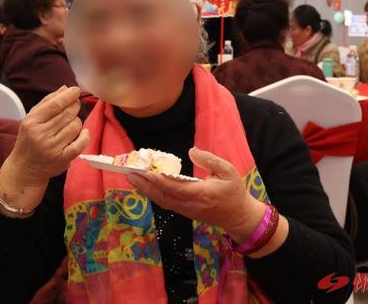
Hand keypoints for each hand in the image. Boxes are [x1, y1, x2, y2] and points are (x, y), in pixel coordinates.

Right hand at [0, 86, 89, 214]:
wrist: (24, 168)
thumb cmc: (29, 140)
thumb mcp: (32, 119)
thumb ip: (48, 102)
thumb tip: (65, 89)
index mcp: (32, 122)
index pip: (55, 105)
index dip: (68, 96)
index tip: (76, 90)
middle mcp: (41, 135)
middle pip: (68, 114)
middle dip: (74, 107)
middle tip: (74, 106)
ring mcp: (52, 148)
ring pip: (75, 126)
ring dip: (76, 122)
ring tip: (70, 124)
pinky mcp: (62, 159)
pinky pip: (80, 144)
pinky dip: (85, 136)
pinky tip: (83, 133)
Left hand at [127, 148, 287, 254]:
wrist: (239, 216)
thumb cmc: (234, 192)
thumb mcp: (229, 171)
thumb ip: (210, 160)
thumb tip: (192, 151)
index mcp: (202, 194)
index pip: (175, 188)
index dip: (159, 181)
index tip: (145, 172)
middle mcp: (190, 204)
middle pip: (163, 197)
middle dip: (144, 186)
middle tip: (128, 173)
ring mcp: (186, 210)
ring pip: (162, 201)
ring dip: (145, 190)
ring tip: (132, 178)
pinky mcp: (185, 212)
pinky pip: (166, 203)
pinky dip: (153, 194)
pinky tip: (145, 185)